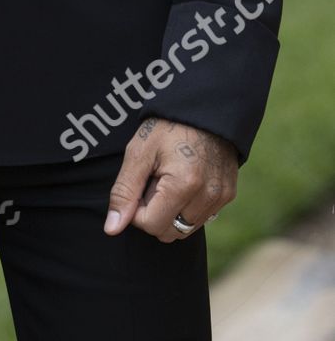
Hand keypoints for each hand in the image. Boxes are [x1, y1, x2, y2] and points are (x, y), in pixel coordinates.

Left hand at [104, 118, 237, 242]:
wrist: (203, 107)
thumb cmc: (167, 126)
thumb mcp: (139, 152)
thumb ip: (124, 192)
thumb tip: (112, 229)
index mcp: (183, 184)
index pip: (151, 225)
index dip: (137, 210)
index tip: (139, 185)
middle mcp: (208, 196)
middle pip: (169, 232)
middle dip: (154, 213)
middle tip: (154, 181)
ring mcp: (221, 197)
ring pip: (185, 229)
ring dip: (171, 212)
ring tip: (169, 179)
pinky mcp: (228, 195)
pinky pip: (201, 218)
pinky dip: (187, 207)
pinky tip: (184, 181)